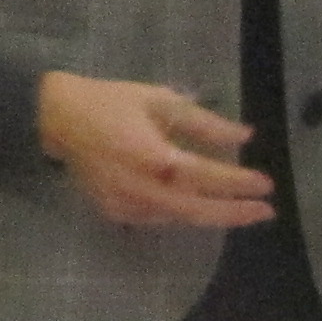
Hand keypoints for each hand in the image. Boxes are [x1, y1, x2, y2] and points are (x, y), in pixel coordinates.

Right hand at [34, 72, 272, 227]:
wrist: (54, 118)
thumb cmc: (109, 102)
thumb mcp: (158, 100)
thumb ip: (203, 122)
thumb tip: (244, 136)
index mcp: (156, 157)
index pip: (208, 177)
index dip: (240, 183)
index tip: (267, 184)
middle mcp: (144, 189)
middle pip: (199, 211)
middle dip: (235, 213)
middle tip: (266, 212)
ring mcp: (127, 205)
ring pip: (179, 219)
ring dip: (211, 215)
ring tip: (237, 208)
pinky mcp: (115, 212)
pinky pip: (157, 218)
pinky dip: (181, 213)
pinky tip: (196, 205)